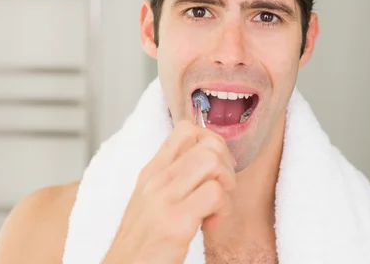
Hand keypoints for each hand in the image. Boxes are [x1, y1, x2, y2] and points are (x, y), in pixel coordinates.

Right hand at [104, 120, 236, 263]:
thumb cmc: (142, 240)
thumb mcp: (151, 199)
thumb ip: (174, 178)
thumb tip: (209, 164)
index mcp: (153, 171)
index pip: (185, 130)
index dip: (212, 142)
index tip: (216, 167)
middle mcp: (157, 179)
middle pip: (207, 144)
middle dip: (227, 165)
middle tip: (222, 189)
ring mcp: (165, 199)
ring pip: (212, 162)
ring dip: (227, 184)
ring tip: (218, 205)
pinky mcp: (176, 222)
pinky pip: (215, 194)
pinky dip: (224, 208)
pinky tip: (212, 223)